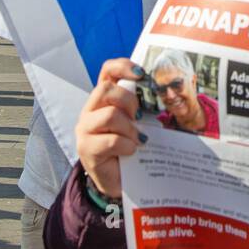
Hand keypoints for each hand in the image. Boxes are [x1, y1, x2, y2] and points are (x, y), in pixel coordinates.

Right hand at [75, 57, 145, 198]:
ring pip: (110, 115)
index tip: (142, 74)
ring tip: (137, 140)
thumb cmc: (131, 148)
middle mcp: (90, 111)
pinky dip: (127, 145)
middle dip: (128, 102)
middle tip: (139, 118)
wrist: (119, 182)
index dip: (122, 66)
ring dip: (129, 128)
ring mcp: (85, 129)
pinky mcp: (86, 149)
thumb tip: (164, 93)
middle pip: (105, 90)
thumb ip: (140, 108)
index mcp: (103, 100)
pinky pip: (111, 140)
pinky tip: (132, 151)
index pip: (107, 72)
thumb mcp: (137, 124)